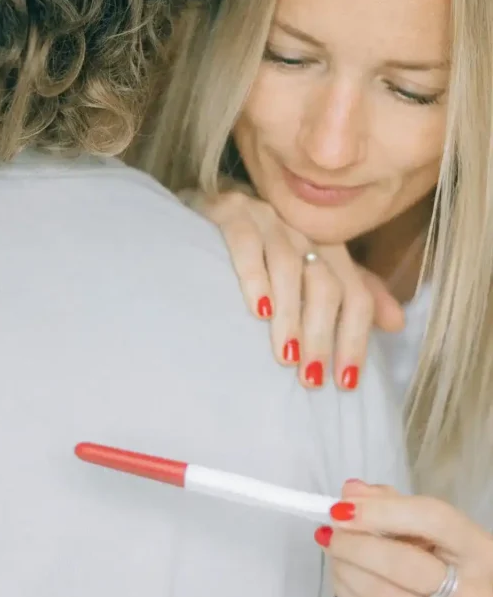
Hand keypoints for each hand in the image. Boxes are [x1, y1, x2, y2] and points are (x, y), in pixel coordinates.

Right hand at [183, 187, 403, 390]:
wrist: (198, 212)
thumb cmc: (254, 253)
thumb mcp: (306, 272)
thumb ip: (349, 293)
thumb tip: (397, 322)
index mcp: (325, 245)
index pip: (354, 293)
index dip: (355, 338)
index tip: (344, 384)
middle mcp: (300, 228)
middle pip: (326, 283)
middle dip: (323, 335)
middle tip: (311, 378)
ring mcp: (264, 216)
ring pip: (290, 266)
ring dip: (291, 316)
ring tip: (286, 355)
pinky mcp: (227, 212)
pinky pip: (247, 244)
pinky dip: (255, 278)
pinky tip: (257, 311)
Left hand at [317, 481, 492, 596]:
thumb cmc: (456, 568)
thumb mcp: (437, 531)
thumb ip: (394, 505)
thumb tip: (349, 493)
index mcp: (481, 552)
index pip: (431, 521)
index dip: (382, 511)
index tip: (342, 507)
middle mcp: (471, 595)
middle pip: (400, 563)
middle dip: (354, 544)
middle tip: (330, 532)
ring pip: (379, 594)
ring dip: (344, 568)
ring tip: (333, 551)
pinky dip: (347, 592)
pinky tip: (342, 575)